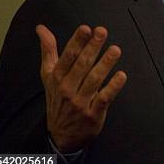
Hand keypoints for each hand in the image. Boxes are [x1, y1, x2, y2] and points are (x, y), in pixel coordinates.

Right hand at [37, 24, 126, 152]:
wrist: (60, 135)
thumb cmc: (57, 98)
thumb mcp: (49, 75)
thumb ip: (48, 50)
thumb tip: (41, 28)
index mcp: (57, 77)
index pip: (67, 57)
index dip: (76, 42)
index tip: (86, 28)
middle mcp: (67, 89)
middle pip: (81, 65)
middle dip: (92, 48)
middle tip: (102, 32)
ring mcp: (80, 102)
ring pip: (94, 80)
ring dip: (105, 64)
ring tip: (115, 50)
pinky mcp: (93, 113)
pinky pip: (104, 98)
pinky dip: (113, 87)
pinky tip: (121, 75)